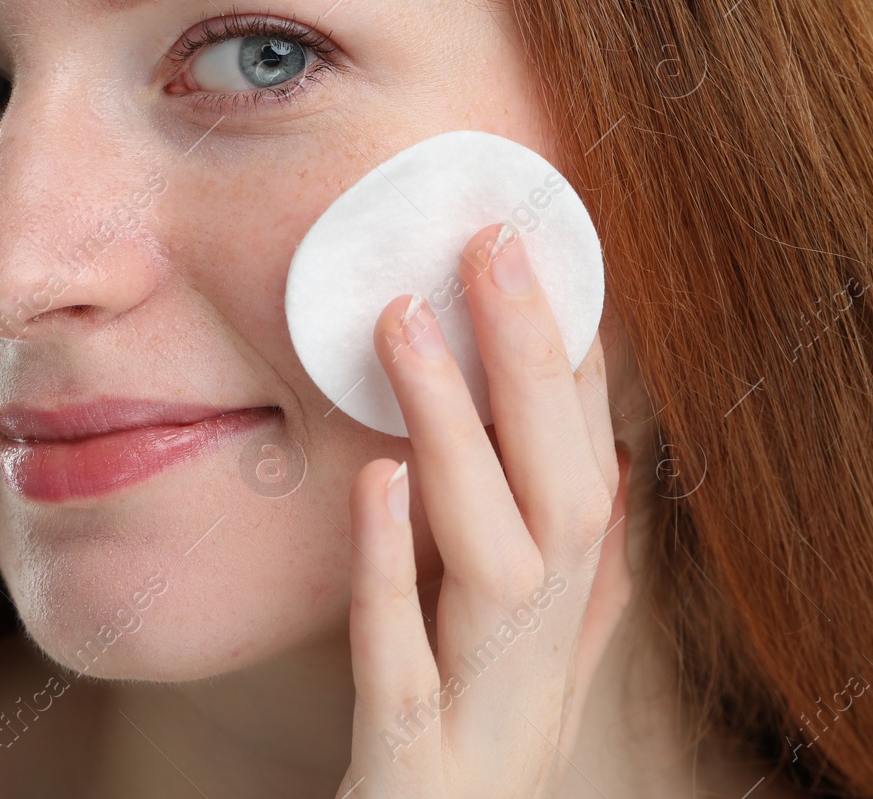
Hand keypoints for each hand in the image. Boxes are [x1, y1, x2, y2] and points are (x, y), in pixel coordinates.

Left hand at [337, 222, 631, 797]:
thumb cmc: (481, 758)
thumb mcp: (536, 659)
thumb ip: (575, 571)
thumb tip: (617, 463)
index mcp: (570, 620)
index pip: (588, 467)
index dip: (573, 362)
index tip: (542, 249)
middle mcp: (546, 655)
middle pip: (564, 493)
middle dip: (536, 365)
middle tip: (491, 244)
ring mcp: (484, 709)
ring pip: (499, 561)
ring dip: (461, 436)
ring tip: (408, 326)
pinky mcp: (412, 763)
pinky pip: (403, 662)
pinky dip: (392, 572)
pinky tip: (374, 480)